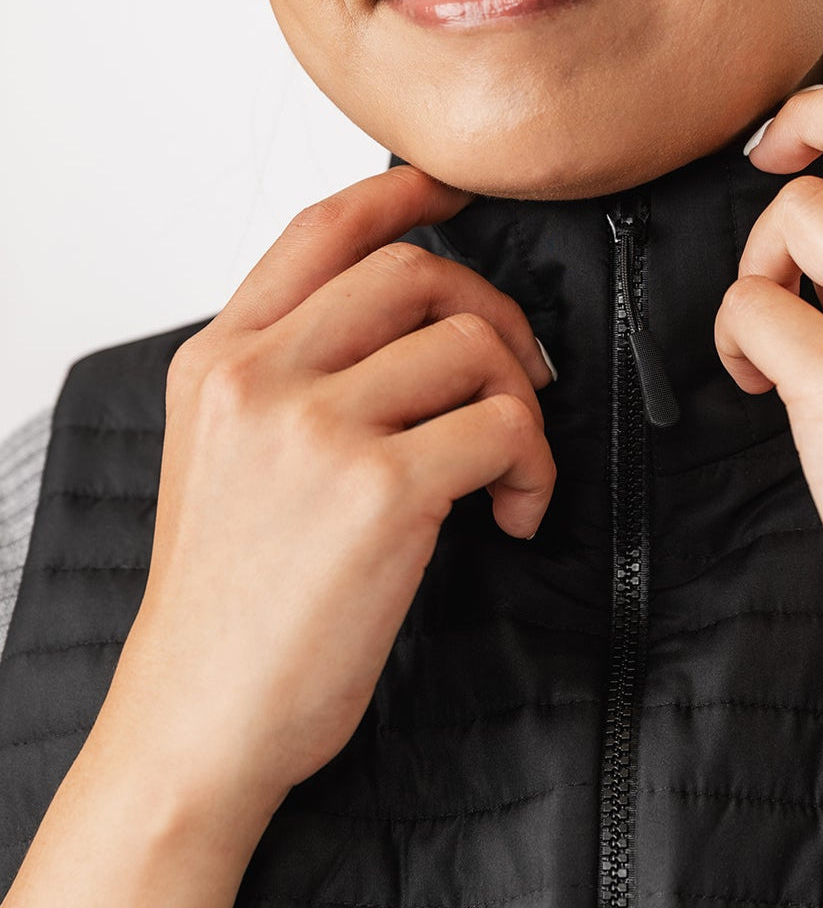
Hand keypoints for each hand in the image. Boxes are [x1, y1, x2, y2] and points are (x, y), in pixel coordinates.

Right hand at [110, 164, 556, 800]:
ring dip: (522, 405)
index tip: (457, 189)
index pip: (320, 232)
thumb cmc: (231, 599)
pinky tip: (515, 512)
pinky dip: (533, 465)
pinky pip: (502, 428)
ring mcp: (315, 428)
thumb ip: (293, 378)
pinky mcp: (378, 490)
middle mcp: (260, 377)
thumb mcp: (226, 459)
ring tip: (513, 469)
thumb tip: (407, 330)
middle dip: (494, 314)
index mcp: (220, 361)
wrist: (203, 717)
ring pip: (471, 346)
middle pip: (415, 273)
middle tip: (521, 377)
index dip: (402, 193)